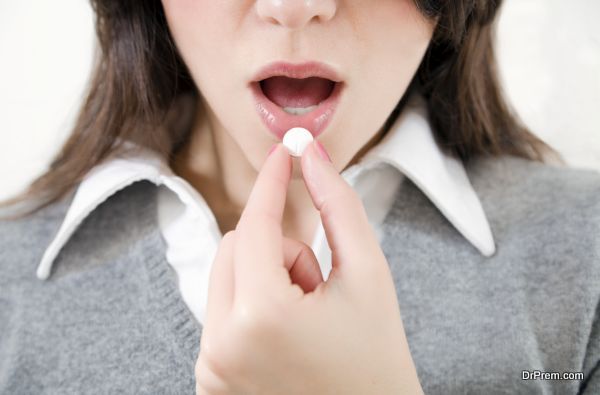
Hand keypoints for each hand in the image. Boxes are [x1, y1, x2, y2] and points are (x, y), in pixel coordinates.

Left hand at [195, 141, 423, 394]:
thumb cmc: (379, 359)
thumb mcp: (368, 276)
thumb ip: (338, 207)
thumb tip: (312, 155)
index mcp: (261, 315)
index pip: (255, 223)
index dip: (271, 181)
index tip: (283, 151)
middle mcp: (220, 345)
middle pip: (234, 246)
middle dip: (278, 250)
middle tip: (317, 285)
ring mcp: (209, 369)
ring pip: (226, 278)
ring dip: (266, 280)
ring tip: (306, 318)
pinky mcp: (208, 383)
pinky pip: (220, 314)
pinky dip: (251, 309)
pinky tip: (287, 341)